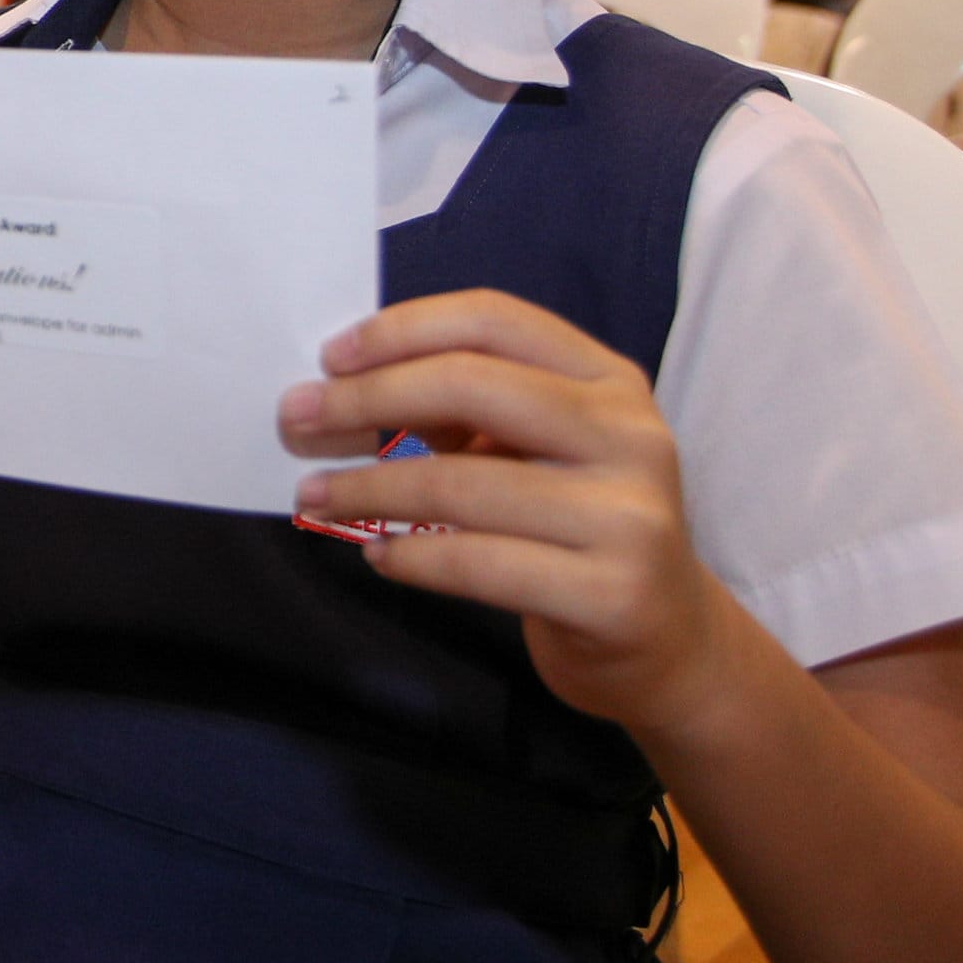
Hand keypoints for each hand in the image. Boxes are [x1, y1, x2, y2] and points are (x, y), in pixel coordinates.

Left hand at [282, 290, 744, 734]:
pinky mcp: (612, 595)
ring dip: (367, 487)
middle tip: (295, 421)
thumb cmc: (578, 529)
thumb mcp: (538, 451)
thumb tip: (339, 392)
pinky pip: (477, 563)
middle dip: (366, 399)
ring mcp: (630, 518)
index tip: (331, 358)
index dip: (402, 329)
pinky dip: (409, 556)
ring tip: (315, 495)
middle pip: (472, 385)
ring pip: (461, 483)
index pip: (494, 320)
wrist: (667, 642)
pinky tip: (377, 553)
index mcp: (610, 380)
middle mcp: (631, 437)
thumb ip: (464, 411)